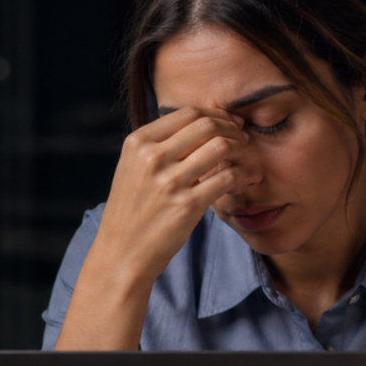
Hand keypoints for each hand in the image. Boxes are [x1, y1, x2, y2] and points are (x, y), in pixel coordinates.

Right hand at [91, 106, 250, 286]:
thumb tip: (201, 123)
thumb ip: (159, 144)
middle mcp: (152, 158)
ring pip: (221, 147)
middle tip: (241, 138)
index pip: (188, 113)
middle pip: (207, 125)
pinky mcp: (187, 206)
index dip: (215, 115)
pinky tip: (242, 179)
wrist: (122, 253)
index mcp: (138, 143)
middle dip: (231, 128)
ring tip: (244, 158)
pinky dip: (241, 174)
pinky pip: (227, 178)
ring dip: (240, 150)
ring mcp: (170, 182)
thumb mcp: (132, 167)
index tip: (229, 124)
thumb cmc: (132, 210)